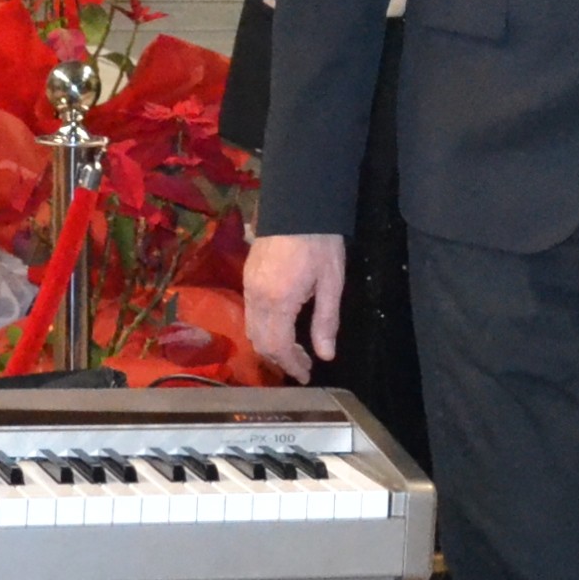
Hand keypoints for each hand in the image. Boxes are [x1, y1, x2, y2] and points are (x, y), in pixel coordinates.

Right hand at [241, 232, 345, 378]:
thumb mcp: (331, 282)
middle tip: (302, 366)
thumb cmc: (320, 242)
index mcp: (278, 301)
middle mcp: (257, 297)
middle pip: (260, 342)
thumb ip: (326, 321)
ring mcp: (248, 286)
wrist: (298, 204)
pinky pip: (249, 313)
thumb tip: (326, 355)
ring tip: (293, 351)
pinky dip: (263, 328)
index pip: (278, 347)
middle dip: (280, 359)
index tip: (306, 375)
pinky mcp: (247, 276)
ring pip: (251, 329)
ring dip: (270, 345)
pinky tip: (281, 327)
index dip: (291, 365)